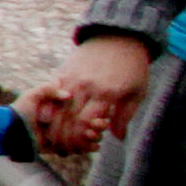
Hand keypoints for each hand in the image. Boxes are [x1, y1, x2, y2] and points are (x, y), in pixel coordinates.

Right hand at [29, 35, 150, 155]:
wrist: (120, 37)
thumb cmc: (133, 67)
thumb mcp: (137, 92)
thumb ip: (124, 116)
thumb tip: (117, 138)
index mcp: (106, 94)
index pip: (86, 123)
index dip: (80, 139)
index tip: (80, 148)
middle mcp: (85, 87)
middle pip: (68, 118)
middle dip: (64, 137)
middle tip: (62, 149)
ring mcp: (72, 78)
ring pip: (57, 107)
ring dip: (53, 126)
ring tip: (52, 138)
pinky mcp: (64, 71)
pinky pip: (52, 93)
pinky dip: (49, 108)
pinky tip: (48, 119)